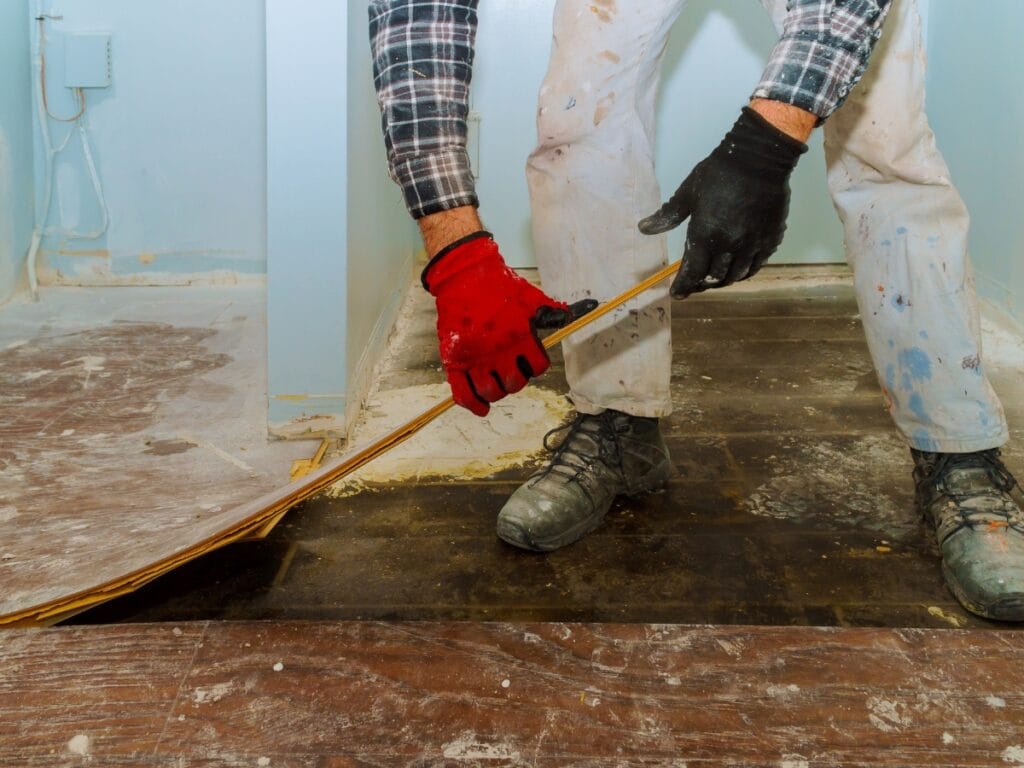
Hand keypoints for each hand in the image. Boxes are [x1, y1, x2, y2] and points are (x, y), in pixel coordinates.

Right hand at [424, 232, 574, 415]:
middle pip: (514, 384)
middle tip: (510, 373)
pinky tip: (482, 408)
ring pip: (491, 392)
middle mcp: (499, 351)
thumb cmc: (498, 285)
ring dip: (496, 393)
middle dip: (515, 381)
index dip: (536, 367)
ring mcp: (475, 358)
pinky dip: (473, 405)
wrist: (464, 276)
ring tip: (495, 385)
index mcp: (520, 337)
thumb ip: (550, 312)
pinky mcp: (454, 360)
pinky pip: (463, 393)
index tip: (529, 362)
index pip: (537, 367)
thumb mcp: (530, 297)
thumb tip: (570, 316)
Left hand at [639, 107, 807, 297]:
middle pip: (714, 277)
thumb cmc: (718, 174)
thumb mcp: (688, 193)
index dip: (684, 285)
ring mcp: (751, 244)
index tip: (677, 293)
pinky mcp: (769, 240)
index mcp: (706, 235)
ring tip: (714, 277)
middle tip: (696, 282)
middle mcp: (729, 245)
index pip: (693, 271)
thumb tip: (643, 228)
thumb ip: (668, 215)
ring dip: (722, 280)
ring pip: (735, 275)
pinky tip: (737, 269)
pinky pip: (755, 266)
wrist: (758, 160)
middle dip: (702, 283)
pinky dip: (743, 272)